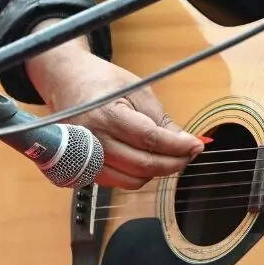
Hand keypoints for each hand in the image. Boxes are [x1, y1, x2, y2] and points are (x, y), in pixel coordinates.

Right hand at [25, 26, 202, 188]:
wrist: (66, 83)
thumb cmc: (103, 82)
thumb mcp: (138, 90)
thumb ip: (160, 119)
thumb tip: (185, 141)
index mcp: (106, 115)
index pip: (149, 139)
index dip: (177, 146)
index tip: (196, 145)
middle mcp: (92, 141)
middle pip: (142, 164)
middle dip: (173, 162)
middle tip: (190, 154)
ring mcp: (83, 158)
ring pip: (131, 180)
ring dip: (156, 172)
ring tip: (171, 157)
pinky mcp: (81, 169)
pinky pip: (116, 182)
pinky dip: (137, 176)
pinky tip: (148, 161)